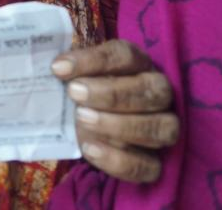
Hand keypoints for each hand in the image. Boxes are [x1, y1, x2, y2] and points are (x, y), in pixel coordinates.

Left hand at [52, 39, 178, 182]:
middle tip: (75, 94)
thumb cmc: (83, 95)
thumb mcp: (75, 79)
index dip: (94, 60)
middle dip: (112, 93)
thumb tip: (58, 68)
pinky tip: (90, 149)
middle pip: (152, 89)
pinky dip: (119, 160)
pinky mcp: (157, 163)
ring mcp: (164, 129)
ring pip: (161, 128)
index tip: (59, 69)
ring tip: (82, 119)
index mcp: (138, 65)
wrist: (86, 130)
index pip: (126, 56)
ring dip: (120, 125)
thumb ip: (70, 71)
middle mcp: (158, 94)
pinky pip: (150, 167)